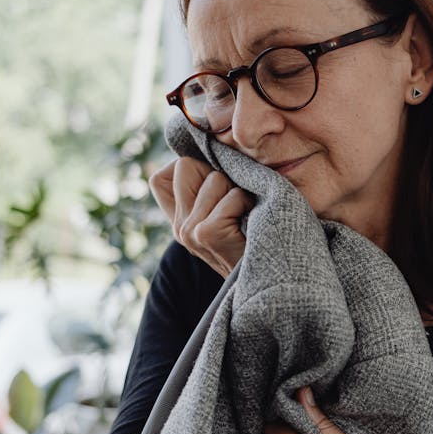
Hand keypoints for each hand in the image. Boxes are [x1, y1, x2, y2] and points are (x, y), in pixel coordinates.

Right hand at [149, 157, 253, 277]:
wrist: (272, 281)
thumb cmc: (257, 241)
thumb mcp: (227, 214)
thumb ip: (211, 191)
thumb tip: (216, 152)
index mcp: (179, 222)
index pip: (160, 178)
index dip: (189, 168)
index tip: (214, 181)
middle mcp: (178, 227)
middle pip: (185, 165)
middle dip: (217, 174)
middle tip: (236, 202)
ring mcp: (189, 231)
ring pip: (214, 178)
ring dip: (238, 191)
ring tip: (246, 214)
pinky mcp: (206, 234)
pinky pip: (231, 197)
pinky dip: (247, 203)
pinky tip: (250, 221)